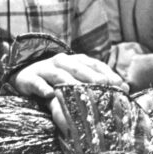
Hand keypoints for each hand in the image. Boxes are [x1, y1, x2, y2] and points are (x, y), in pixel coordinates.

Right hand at [13, 53, 127, 98]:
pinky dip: (43, 87)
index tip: (120, 85)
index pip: (95, 65)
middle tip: (105, 86)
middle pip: (79, 68)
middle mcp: (62, 61)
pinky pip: (36, 83)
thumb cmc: (58, 80)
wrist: (26, 75)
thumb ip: (97, 83)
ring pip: (59, 75)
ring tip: (81, 91)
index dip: (108, 73)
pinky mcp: (30, 78)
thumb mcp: (77, 79)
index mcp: (76, 60)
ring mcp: (45, 68)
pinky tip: (49, 93)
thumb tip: (126, 89)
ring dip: (70, 82)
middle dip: (93, 77)